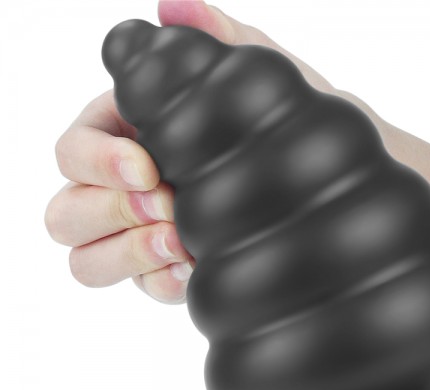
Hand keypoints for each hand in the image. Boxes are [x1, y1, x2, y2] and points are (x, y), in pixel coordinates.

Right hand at [44, 0, 384, 303]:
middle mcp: (128, 190)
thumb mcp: (263, 80)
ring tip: (181, 241)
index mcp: (130, 136)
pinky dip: (163, 281)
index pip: (72, 152)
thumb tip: (172, 7)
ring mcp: (146, 237)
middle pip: (65, 213)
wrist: (331, 191)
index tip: (148, 166)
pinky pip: (144, 289)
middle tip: (165, 205)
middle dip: (107, 211)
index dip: (96, 162)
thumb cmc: (291, 130)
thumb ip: (217, 42)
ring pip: (87, 261)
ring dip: (127, 253)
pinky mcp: (171, 275)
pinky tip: (198, 265)